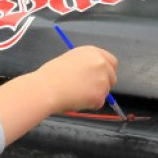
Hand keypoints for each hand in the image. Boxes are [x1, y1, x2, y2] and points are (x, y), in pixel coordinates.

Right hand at [0, 45, 117, 143]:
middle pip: (112, 77)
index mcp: (92, 52)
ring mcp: (102, 80)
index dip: (106, 71)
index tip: (100, 78)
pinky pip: (98, 103)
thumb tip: (92, 74)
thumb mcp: (71, 60)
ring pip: (105, 91)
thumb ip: (85, 64)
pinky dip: (89, 105)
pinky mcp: (100, 95)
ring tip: (75, 94)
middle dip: (103, 84)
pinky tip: (76, 100)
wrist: (46, 88)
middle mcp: (101, 63)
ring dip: (94, 95)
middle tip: (87, 90)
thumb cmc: (51, 75)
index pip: (111, 61)